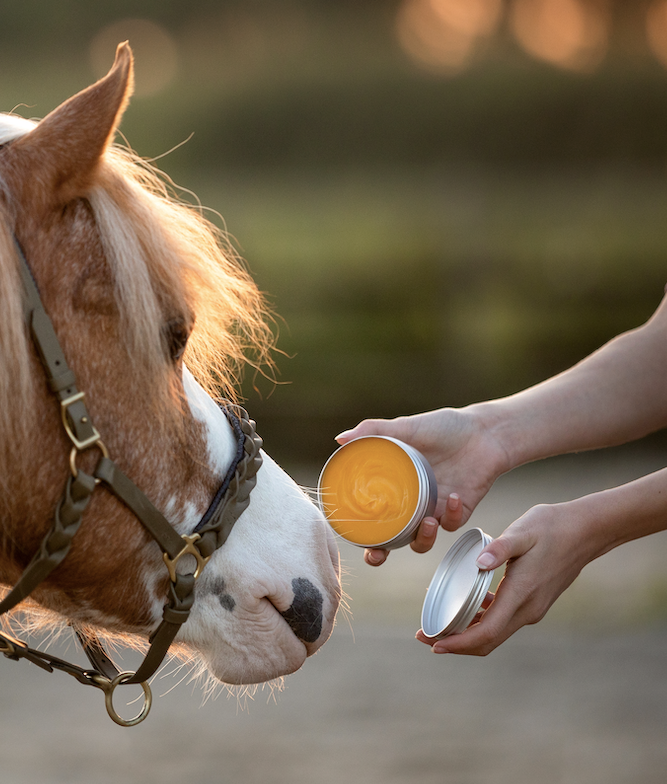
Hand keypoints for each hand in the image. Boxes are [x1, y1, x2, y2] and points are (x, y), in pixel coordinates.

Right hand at [336, 406, 509, 564]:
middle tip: (380, 553)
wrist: (483, 430)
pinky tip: (454, 497)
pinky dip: (452, 515)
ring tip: (428, 521)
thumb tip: (340, 439)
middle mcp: (411, 503)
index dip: (360, 534)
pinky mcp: (459, 511)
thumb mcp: (406, 427)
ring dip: (422, 538)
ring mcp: (434, 509)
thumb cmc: (444, 427)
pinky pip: (451, 524)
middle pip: (391, 539)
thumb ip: (373, 431)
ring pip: (422, 540)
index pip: (371, 517)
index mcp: (395, 487)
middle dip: (382, 554)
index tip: (352, 540)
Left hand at [416, 501, 595, 654]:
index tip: (434, 644)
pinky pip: (502, 618)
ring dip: (466, 633)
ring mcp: (532, 608)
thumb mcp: (523, 531)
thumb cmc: (552, 527)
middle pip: (487, 640)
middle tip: (424, 636)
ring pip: (494, 632)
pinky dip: (481, 619)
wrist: (586, 531)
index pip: (487, 632)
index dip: (458, 643)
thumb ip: (500, 549)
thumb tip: (478, 564)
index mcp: (521, 595)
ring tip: (438, 625)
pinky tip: (465, 605)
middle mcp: (527, 609)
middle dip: (455, 643)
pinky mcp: (532, 600)